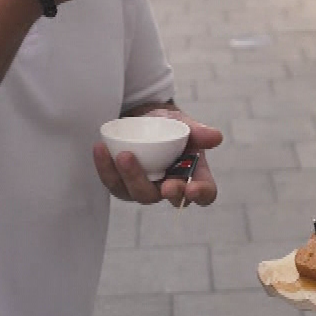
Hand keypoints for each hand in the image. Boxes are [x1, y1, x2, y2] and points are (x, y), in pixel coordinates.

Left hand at [92, 108, 224, 207]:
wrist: (143, 118)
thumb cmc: (169, 123)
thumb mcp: (184, 123)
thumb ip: (198, 131)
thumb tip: (215, 137)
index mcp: (193, 175)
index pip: (205, 192)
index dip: (201, 194)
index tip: (193, 189)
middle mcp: (170, 186)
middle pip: (171, 197)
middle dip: (167, 192)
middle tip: (165, 184)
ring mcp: (145, 187)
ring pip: (139, 194)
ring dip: (131, 177)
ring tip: (123, 155)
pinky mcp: (122, 184)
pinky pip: (113, 182)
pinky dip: (106, 167)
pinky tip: (100, 149)